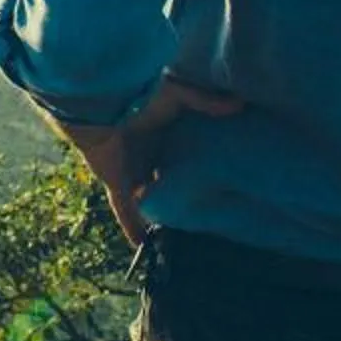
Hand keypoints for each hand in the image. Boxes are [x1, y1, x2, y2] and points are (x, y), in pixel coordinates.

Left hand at [54, 77, 246, 244]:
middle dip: (184, 193)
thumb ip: (204, 99)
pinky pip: (126, 211)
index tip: (224, 180)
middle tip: (208, 214)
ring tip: (183, 238)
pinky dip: (132, 228)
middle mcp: (151, 156)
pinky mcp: (118, 184)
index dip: (202, 165)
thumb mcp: (176, 93)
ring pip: (151, 199)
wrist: (100, 107)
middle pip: (170, 180)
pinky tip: (142, 247)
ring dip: (161, 215)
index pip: (188, 155)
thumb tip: (239, 103)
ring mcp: (134, 172)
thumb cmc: (138, 98)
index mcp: (167, 136)